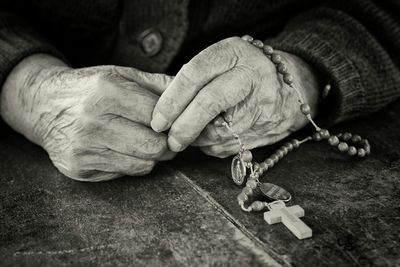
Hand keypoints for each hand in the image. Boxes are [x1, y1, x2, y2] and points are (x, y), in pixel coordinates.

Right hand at [1, 54, 174, 180]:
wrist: (43, 105)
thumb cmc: (90, 88)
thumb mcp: (121, 75)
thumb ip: (158, 84)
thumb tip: (193, 96)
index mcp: (107, 92)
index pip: (159, 117)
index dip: (173, 121)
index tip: (173, 121)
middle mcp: (93, 122)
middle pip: (155, 147)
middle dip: (166, 143)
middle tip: (162, 136)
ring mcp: (84, 148)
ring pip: (143, 164)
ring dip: (150, 155)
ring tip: (141, 140)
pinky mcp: (79, 168)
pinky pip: (125, 173)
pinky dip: (131, 163)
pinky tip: (122, 149)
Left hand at [150, 37, 319, 156]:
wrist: (293, 87)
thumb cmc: (244, 72)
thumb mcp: (220, 62)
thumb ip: (187, 80)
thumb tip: (155, 103)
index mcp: (235, 52)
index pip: (195, 74)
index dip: (171, 101)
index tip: (157, 121)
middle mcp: (251, 75)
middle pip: (209, 102)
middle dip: (183, 126)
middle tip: (170, 140)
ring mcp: (261, 104)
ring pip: (216, 131)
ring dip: (196, 139)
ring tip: (192, 133)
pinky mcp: (264, 130)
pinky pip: (226, 146)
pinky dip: (211, 145)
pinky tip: (215, 134)